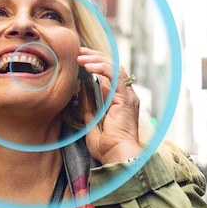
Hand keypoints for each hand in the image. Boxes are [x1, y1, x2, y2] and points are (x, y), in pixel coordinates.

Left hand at [77, 47, 141, 164]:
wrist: (117, 155)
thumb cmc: (107, 147)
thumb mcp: (94, 127)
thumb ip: (91, 114)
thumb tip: (85, 105)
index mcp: (121, 102)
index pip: (111, 75)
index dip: (96, 64)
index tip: (80, 59)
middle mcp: (127, 96)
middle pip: (113, 66)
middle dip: (95, 56)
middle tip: (78, 52)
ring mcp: (127, 96)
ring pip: (114, 67)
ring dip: (96, 59)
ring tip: (80, 56)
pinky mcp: (124, 98)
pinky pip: (114, 75)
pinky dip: (101, 67)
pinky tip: (88, 65)